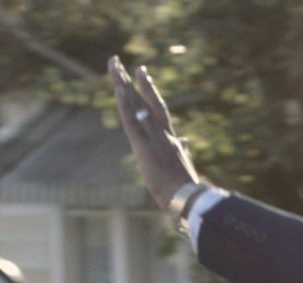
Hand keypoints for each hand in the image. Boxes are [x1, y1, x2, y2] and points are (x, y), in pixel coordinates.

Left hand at [107, 56, 199, 210]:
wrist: (189, 199)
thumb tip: (185, 143)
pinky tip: (119, 89)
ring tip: (114, 64)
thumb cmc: (187, 190)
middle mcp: (163, 133)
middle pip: (146, 101)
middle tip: (124, 64)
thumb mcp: (183, 167)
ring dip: (123, 84)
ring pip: (136, 105)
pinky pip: (132, 121)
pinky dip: (125, 105)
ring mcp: (154, 137)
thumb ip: (183, 152)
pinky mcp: (143, 146)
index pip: (158, 111)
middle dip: (134, 81)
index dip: (150, 93)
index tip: (143, 76)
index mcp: (171, 140)